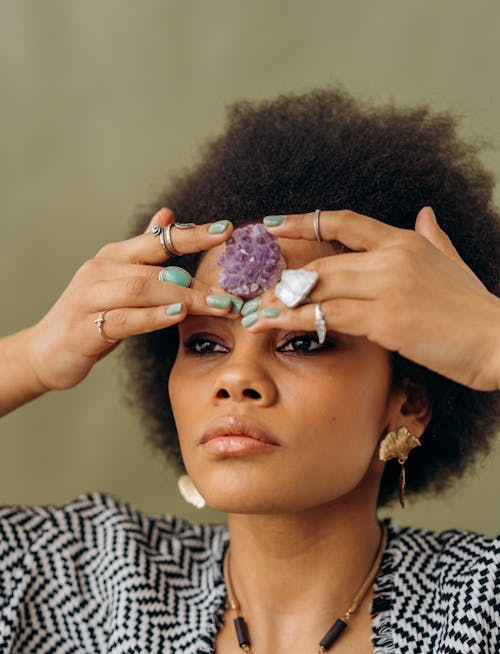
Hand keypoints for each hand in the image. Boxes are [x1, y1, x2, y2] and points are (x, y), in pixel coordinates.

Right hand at [27, 208, 236, 390]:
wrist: (47, 351)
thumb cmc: (92, 315)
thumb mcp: (119, 280)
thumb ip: (145, 251)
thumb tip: (168, 216)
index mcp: (114, 256)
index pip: (158, 239)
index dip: (193, 233)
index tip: (227, 230)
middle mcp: (100, 270)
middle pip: (156, 266)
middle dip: (198, 278)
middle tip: (232, 292)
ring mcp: (90, 296)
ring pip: (143, 290)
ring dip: (184, 297)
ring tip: (216, 306)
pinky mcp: (85, 326)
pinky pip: (124, 318)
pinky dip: (153, 316)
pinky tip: (177, 314)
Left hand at [250, 208, 499, 390]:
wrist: (499, 339)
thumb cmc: (474, 308)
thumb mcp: (452, 262)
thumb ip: (434, 236)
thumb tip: (425, 212)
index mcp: (404, 241)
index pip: (343, 222)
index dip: (303, 221)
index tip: (272, 226)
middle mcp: (391, 257)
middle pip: (321, 262)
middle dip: (282, 278)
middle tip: (254, 290)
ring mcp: (387, 286)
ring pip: (317, 287)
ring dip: (280, 301)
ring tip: (253, 312)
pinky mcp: (386, 318)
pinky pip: (329, 316)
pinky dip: (296, 319)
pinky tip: (275, 324)